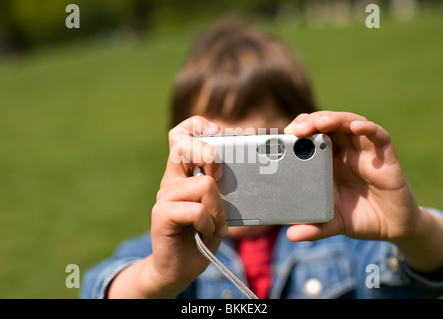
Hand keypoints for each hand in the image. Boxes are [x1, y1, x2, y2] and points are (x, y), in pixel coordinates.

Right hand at [149, 116, 227, 294]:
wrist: (181, 268)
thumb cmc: (203, 233)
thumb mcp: (218, 204)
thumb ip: (220, 184)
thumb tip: (240, 164)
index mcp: (183, 173)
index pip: (181, 134)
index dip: (198, 126)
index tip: (217, 134)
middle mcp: (171, 180)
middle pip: (183, 145)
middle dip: (209, 155)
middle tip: (219, 178)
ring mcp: (164, 196)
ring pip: (203, 184)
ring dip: (218, 208)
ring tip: (215, 223)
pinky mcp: (161, 215)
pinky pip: (196, 209)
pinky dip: (209, 222)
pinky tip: (206, 232)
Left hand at [284, 111, 422, 242]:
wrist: (391, 228)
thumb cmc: (359, 217)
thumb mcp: (332, 223)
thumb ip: (313, 228)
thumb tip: (291, 235)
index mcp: (328, 161)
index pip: (312, 135)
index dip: (299, 130)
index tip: (285, 135)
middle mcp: (345, 152)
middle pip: (328, 124)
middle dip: (311, 121)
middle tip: (297, 129)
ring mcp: (365, 152)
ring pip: (349, 123)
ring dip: (334, 119)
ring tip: (319, 123)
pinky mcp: (385, 157)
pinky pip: (379, 135)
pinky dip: (368, 129)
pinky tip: (356, 128)